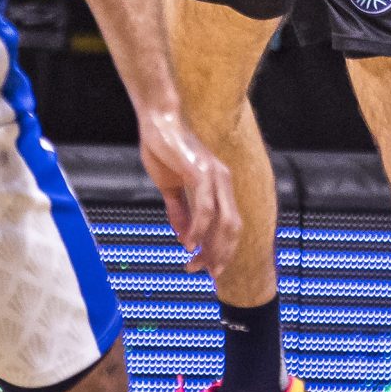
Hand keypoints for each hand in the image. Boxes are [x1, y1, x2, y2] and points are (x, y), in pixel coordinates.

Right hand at [138, 106, 238, 281]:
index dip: (221, 248)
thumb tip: (182, 236)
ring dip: (211, 247)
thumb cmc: (163, 147)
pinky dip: (199, 229)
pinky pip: (205, 208)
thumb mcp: (169, 185)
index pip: (228, 223)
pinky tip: (188, 242)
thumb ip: (178, 209)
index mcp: (219, 183)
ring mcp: (215, 175)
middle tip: (205, 272)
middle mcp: (223, 180)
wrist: (156, 118)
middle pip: (233, 227)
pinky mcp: (201, 171)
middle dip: (221, 254)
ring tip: (194, 262)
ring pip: (224, 221)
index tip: (207, 267)